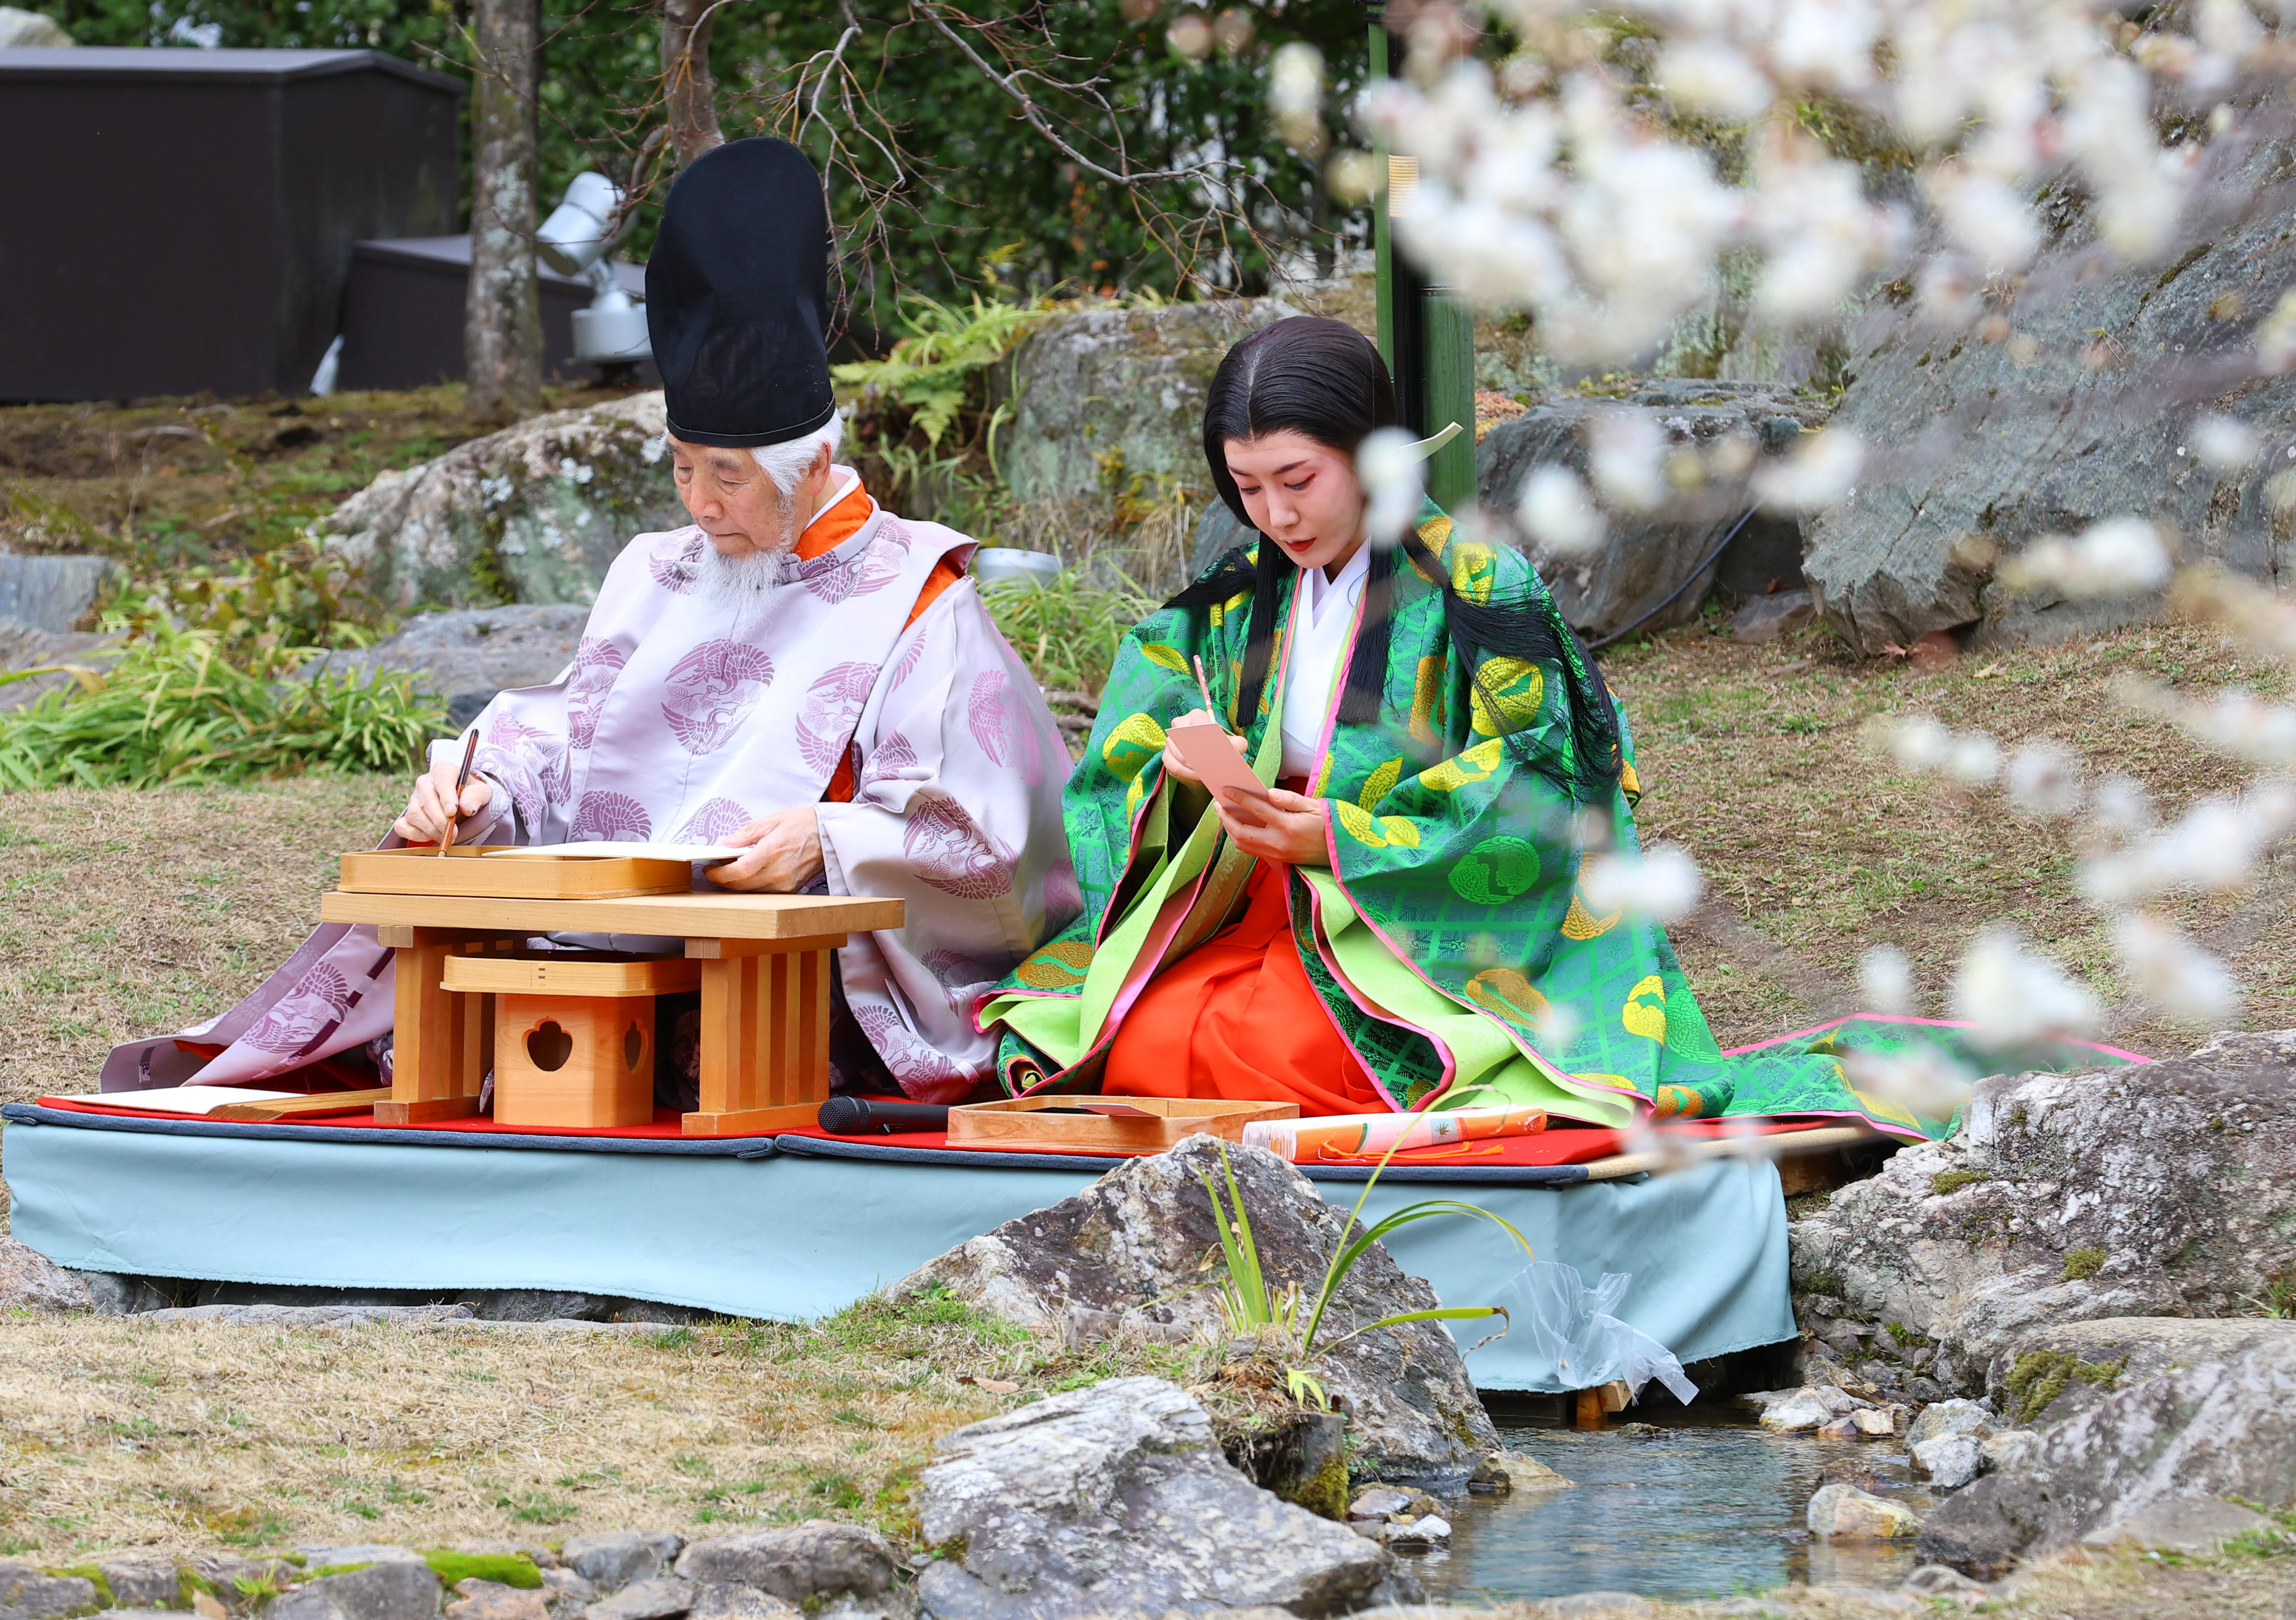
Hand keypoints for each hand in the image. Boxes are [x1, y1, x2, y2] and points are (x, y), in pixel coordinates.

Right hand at [393, 752, 492, 844]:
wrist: (463, 801)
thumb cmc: (472, 793)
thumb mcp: (482, 791)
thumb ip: (477, 796)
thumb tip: (466, 808)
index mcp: (443, 770)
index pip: (442, 781)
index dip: (446, 797)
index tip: (453, 812)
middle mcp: (425, 782)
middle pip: (426, 801)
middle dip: (440, 820)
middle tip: (453, 833)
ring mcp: (414, 798)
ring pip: (414, 814)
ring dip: (430, 830)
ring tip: (445, 837)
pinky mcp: (407, 814)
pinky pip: (402, 826)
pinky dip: (414, 834)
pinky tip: (429, 837)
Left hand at [709, 806, 824, 892]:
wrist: (831, 835)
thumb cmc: (804, 824)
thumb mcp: (773, 820)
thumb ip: (747, 833)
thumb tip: (726, 842)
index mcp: (772, 851)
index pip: (738, 870)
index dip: (719, 873)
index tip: (708, 869)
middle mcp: (778, 872)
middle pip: (741, 885)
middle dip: (723, 880)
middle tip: (715, 870)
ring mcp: (786, 884)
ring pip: (751, 892)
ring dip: (737, 885)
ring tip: (729, 872)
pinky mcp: (791, 889)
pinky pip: (764, 893)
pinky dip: (752, 887)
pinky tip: (748, 877)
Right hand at [1159, 707, 1246, 785]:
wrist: (1207, 758)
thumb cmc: (1218, 747)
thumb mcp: (1233, 744)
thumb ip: (1238, 743)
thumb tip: (1237, 747)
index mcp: (1196, 716)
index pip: (1199, 722)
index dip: (1207, 735)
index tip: (1217, 748)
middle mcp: (1179, 725)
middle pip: (1186, 740)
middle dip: (1199, 754)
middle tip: (1212, 764)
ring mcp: (1170, 741)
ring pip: (1179, 755)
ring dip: (1193, 766)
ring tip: (1207, 773)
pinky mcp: (1166, 756)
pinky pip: (1173, 767)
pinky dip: (1186, 774)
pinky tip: (1197, 777)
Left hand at [1213, 788, 1328, 866]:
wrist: (1341, 852)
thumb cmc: (1329, 824)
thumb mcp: (1315, 806)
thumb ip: (1290, 799)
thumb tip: (1269, 792)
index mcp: (1288, 826)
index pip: (1257, 809)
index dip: (1239, 798)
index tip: (1226, 790)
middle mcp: (1278, 843)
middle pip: (1241, 832)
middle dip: (1225, 818)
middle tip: (1218, 805)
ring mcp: (1277, 854)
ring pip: (1243, 845)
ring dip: (1230, 830)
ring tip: (1225, 816)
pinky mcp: (1278, 860)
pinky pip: (1252, 851)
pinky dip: (1241, 839)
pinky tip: (1239, 827)